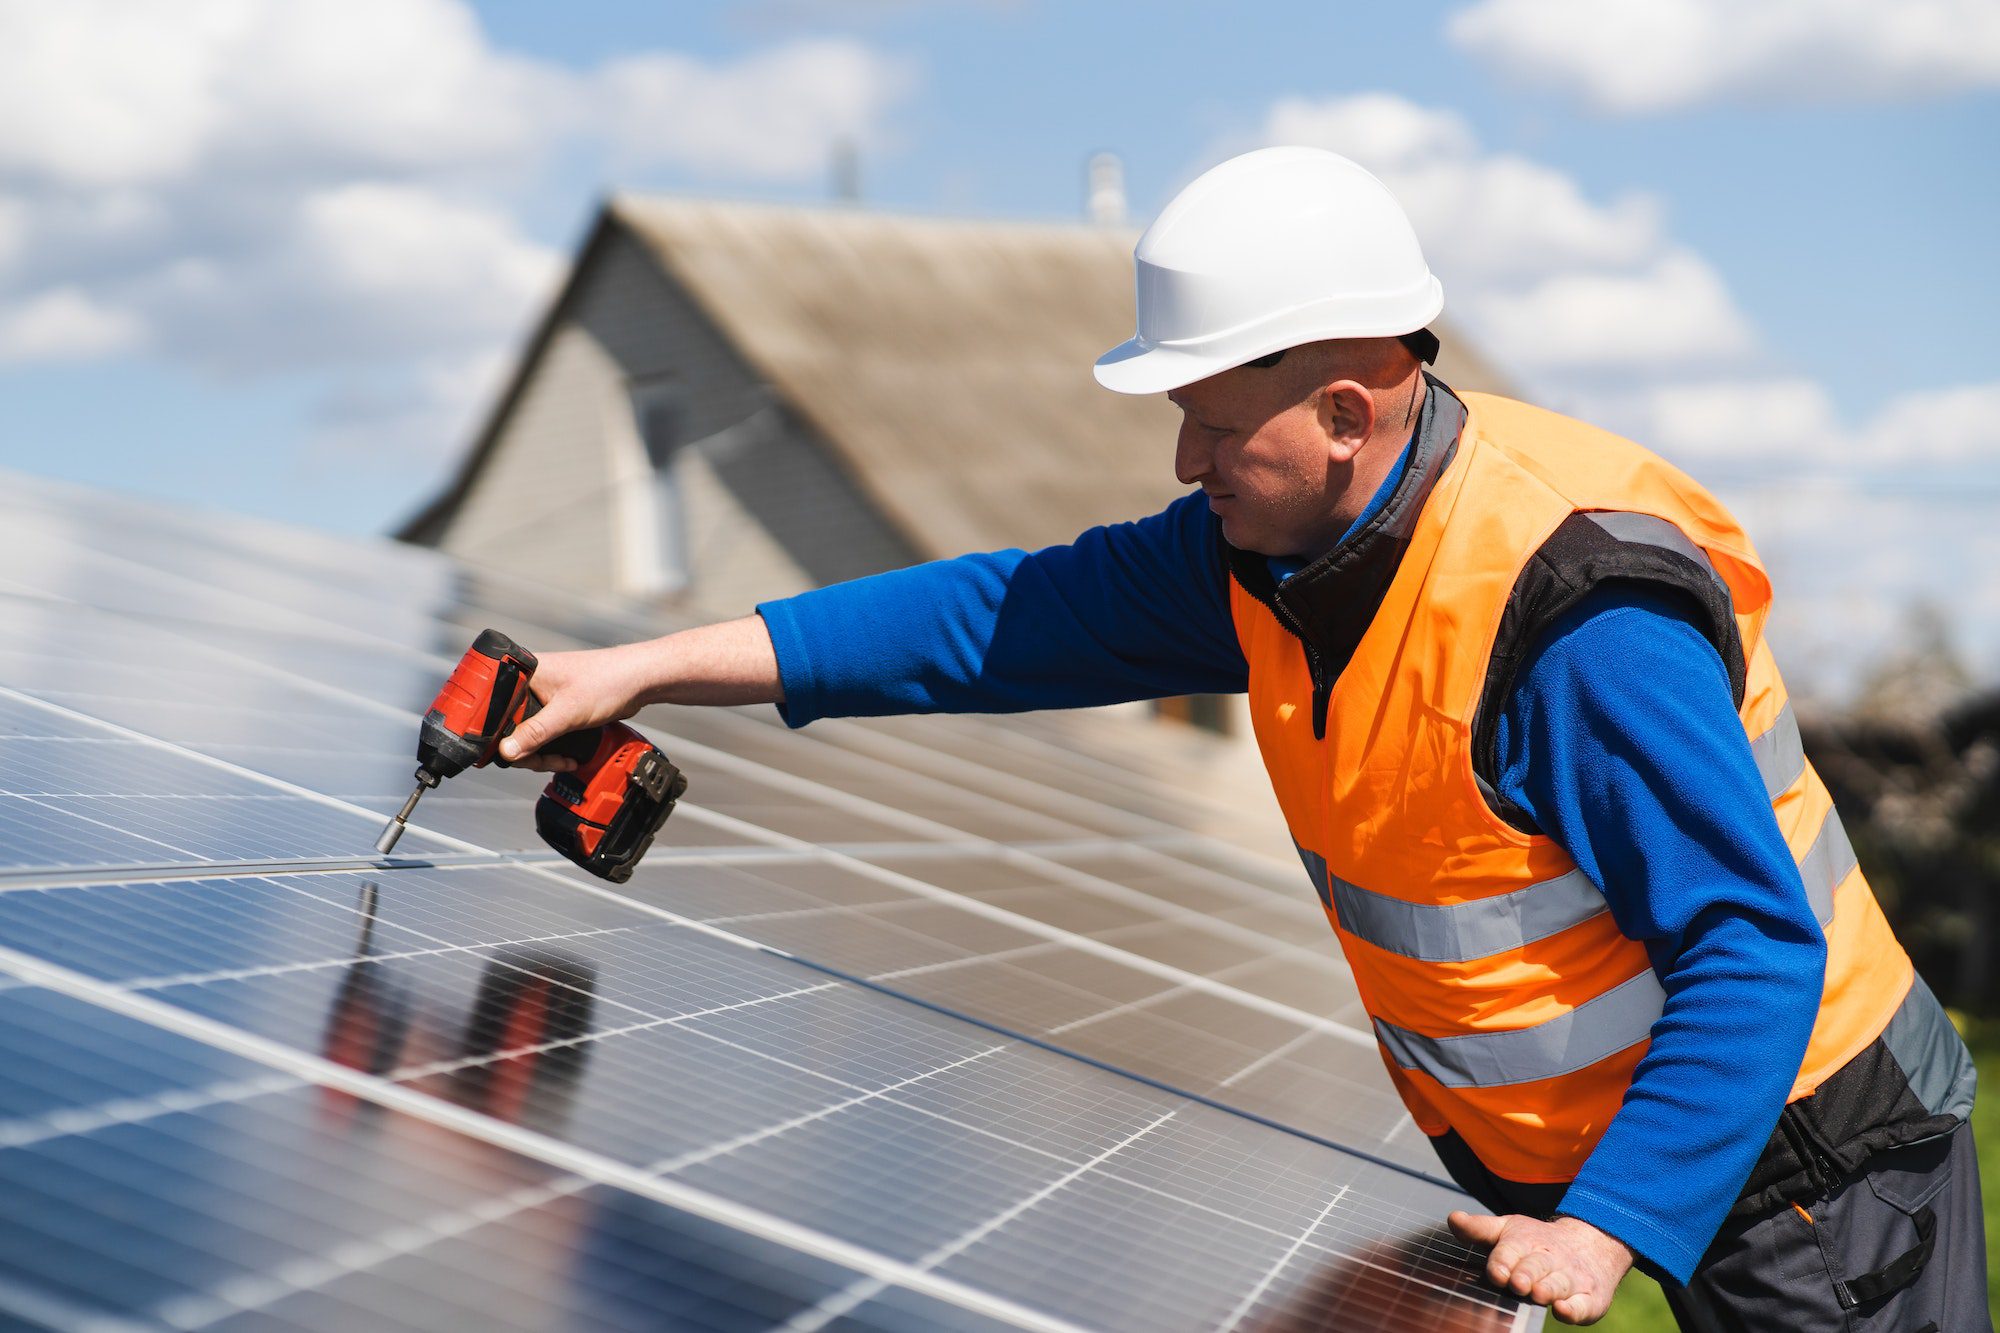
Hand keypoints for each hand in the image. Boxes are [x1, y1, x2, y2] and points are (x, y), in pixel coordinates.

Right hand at [497, 646, 655, 770]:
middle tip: (543, 762)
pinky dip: (550, 748)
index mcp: (522, 674)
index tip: (509, 754)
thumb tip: (506, 751)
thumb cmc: (606, 681)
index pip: (492, 709)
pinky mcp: (555, 708)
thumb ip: (535, 733)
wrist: (638, 681)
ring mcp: (541, 696)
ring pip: (525, 734)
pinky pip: (542, 733)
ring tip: (560, 761)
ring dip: (540, 753)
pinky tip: (565, 757)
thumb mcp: (567, 712)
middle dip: (525, 750)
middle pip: (508, 726)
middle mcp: (527, 683)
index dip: (495, 734)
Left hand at [1447, 1211, 1631, 1324]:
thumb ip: (1480, 1229)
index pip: (1510, 1251)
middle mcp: (1549, 1259)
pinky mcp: (1588, 1299)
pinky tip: (1563, 1310)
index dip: (1503, 1262)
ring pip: (1558, 1284)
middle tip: (1517, 1283)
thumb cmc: (1538, 1242)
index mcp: (1526, 1242)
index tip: (1496, 1273)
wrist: (1591, 1245)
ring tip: (1537, 1294)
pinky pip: (1582, 1305)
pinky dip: (1574, 1309)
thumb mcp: (1509, 1229)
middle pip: (1535, 1267)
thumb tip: (1453, 1218)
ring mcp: (1570, 1279)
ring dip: (1548, 1289)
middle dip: (1526, 1275)